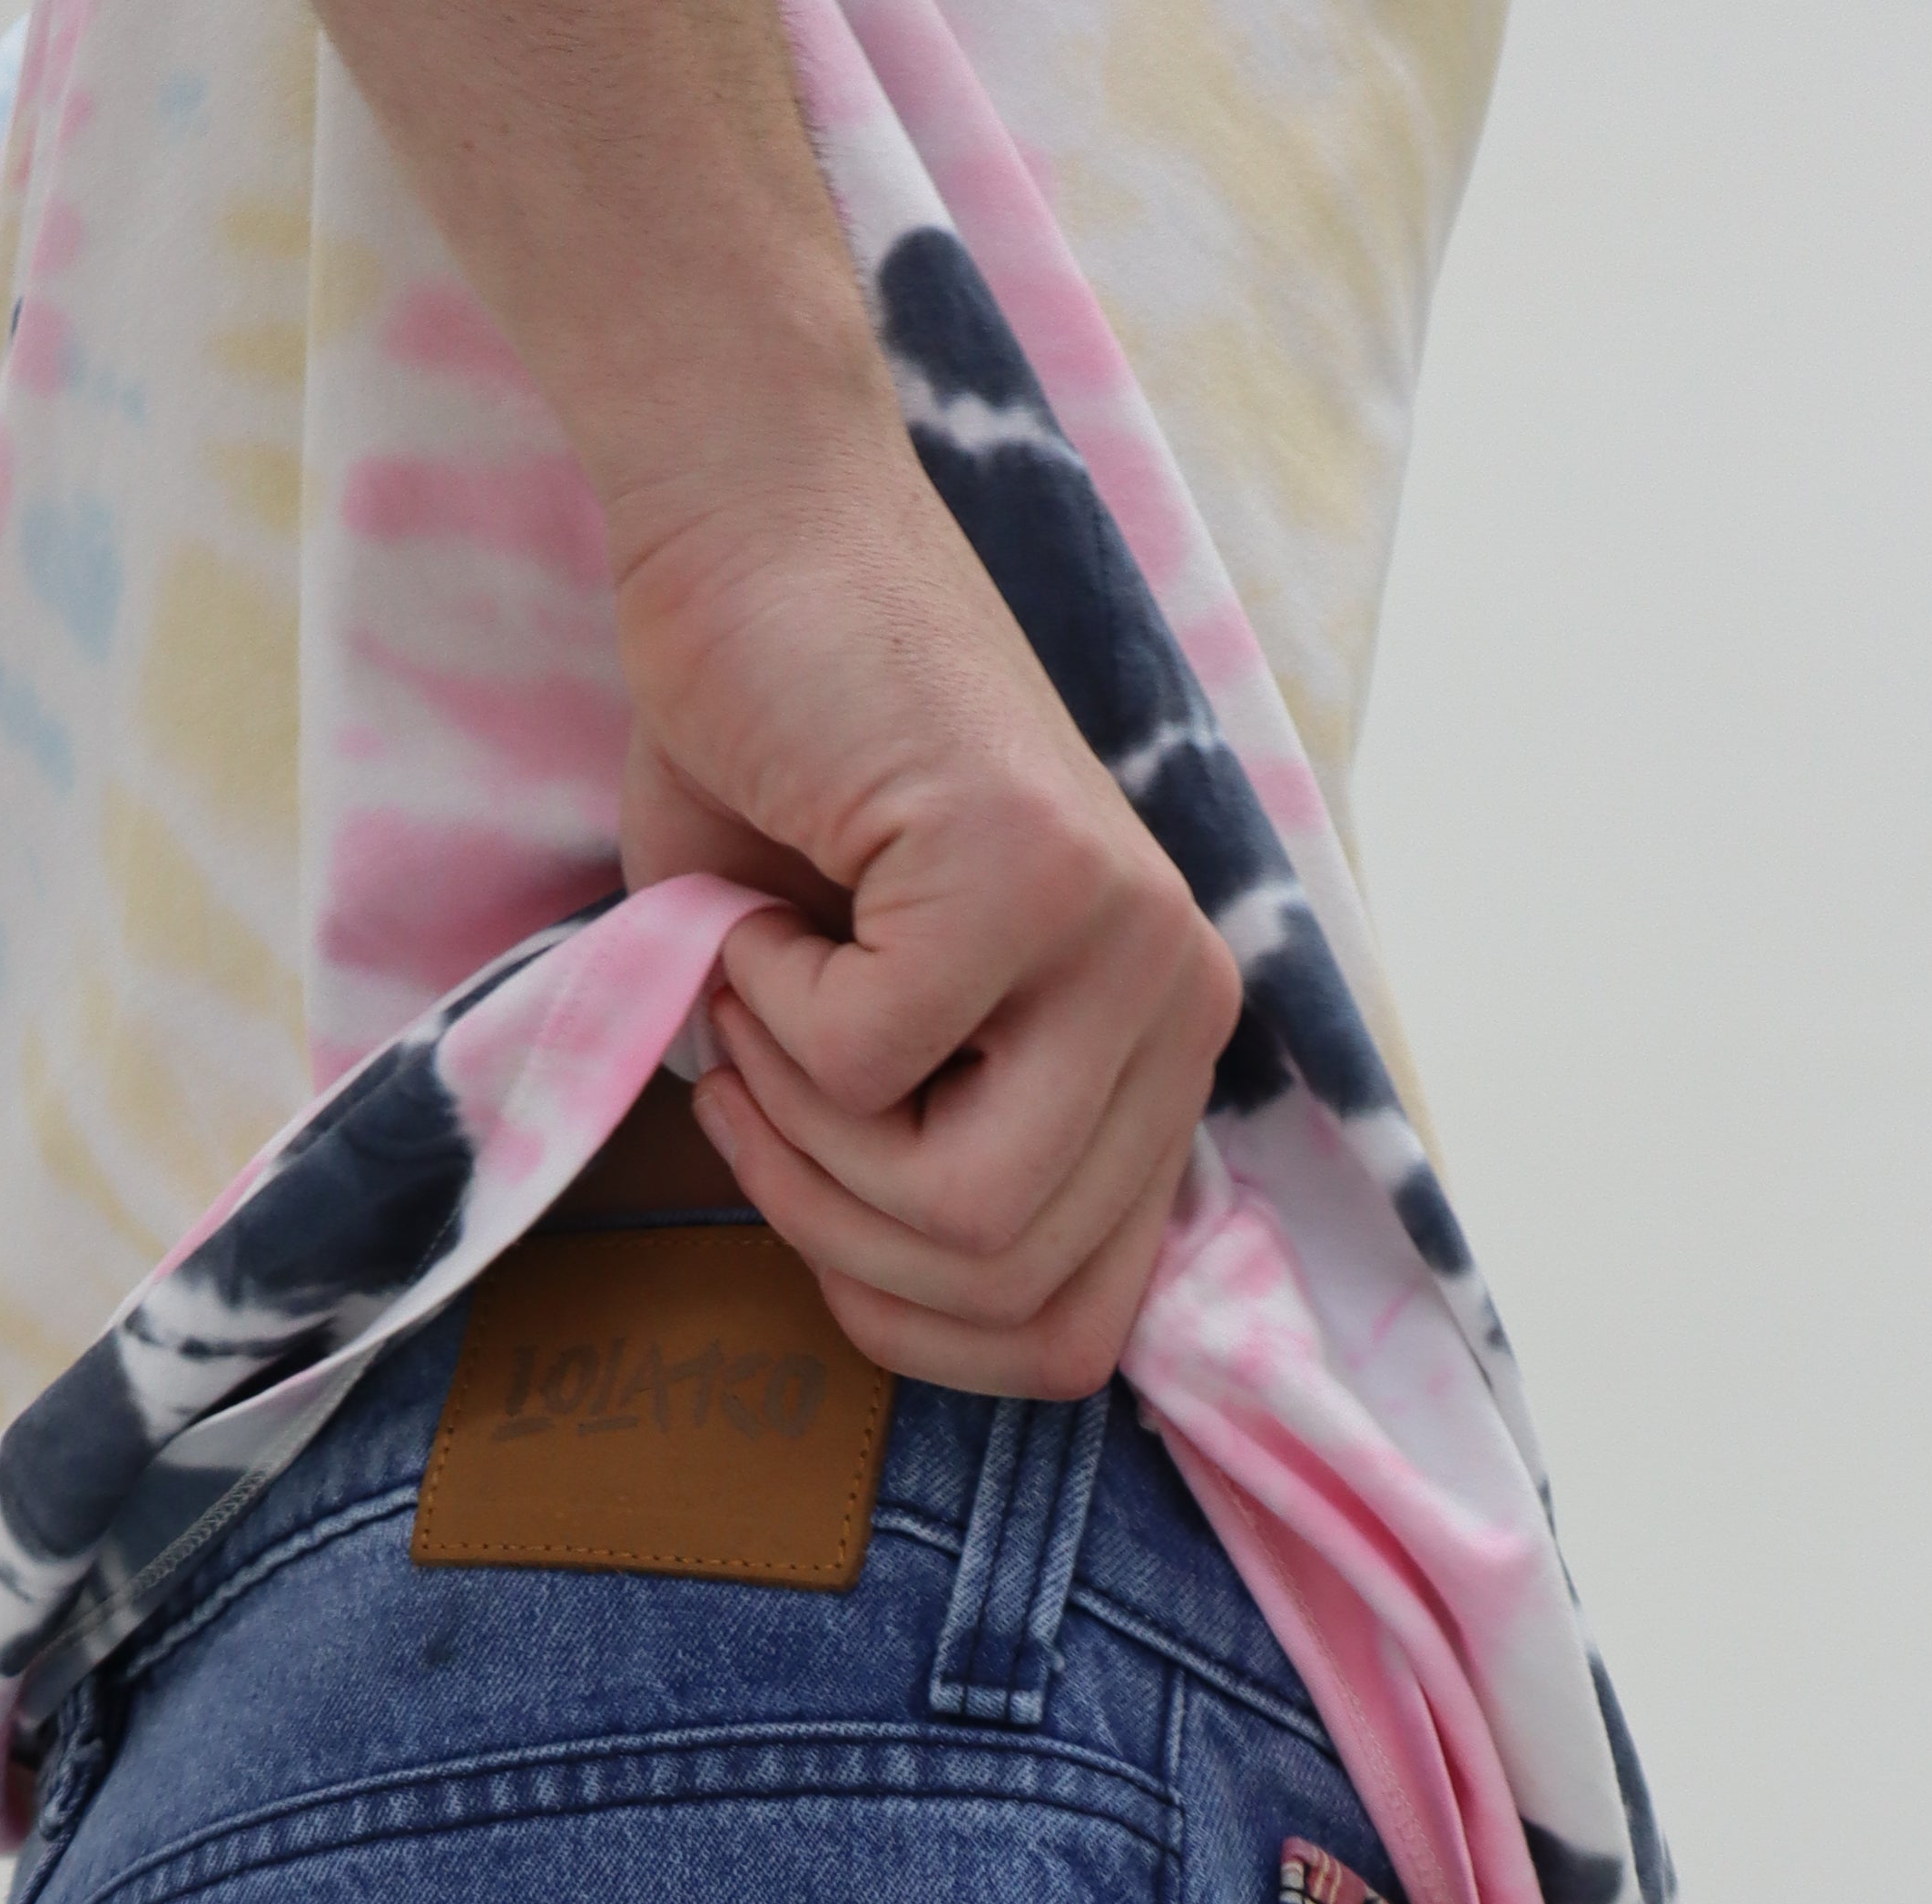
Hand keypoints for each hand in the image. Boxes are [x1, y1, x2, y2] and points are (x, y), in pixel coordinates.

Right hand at [613, 440, 1241, 1397]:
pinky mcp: (1032, 873)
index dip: (910, 1327)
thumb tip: (896, 1303)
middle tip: (754, 1091)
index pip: (1073, 1335)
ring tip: (759, 995)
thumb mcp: (862, 1037)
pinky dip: (760, 1009)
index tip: (808, 1199)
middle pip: (1014, 1294)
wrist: (753, 540)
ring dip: (801, 1134)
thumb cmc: (781, 779)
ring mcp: (1125, 940)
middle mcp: (1178, 1007)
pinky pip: (866, 1069)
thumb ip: (913, 1174)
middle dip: (835, 1231)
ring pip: (964, 1215)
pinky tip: (761, 903)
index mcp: (1156, 1062)